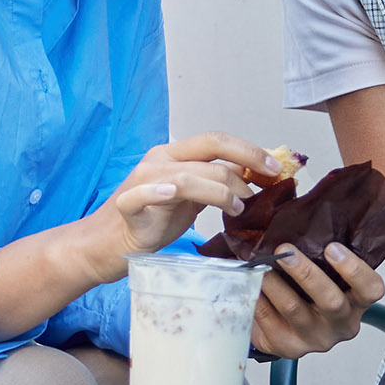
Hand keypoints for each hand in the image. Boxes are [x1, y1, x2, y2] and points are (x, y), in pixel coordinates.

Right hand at [84, 134, 296, 273]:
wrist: (109, 244)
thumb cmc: (152, 221)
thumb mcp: (192, 198)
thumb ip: (217, 182)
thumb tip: (254, 173)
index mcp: (174, 153)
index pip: (217, 140)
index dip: (249, 150)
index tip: (275, 168)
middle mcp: (159, 159)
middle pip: (208, 149)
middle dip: (244, 165)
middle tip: (265, 188)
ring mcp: (142, 179)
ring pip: (188, 174)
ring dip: (220, 190)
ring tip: (236, 208)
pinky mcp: (128, 204)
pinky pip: (143, 193)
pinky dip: (159, 191)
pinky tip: (172, 194)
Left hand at [250, 243, 384, 360]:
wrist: (289, 326)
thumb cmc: (310, 290)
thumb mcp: (325, 272)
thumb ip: (321, 250)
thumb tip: (297, 212)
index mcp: (357, 302)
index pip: (370, 289)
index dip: (354, 269)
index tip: (332, 247)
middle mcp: (342, 324)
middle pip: (331, 301)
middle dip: (305, 273)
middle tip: (284, 252)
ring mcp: (315, 338)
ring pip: (295, 311)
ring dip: (275, 285)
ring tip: (259, 266)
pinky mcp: (289, 347)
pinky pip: (269, 323)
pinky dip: (258, 300)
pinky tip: (249, 285)